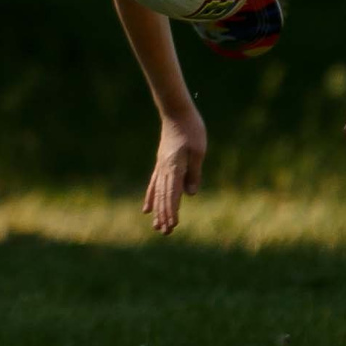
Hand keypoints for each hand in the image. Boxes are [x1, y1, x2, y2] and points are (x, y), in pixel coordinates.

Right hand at [145, 111, 206, 234]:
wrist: (177, 113)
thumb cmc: (191, 130)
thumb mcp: (198, 151)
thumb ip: (194, 173)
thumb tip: (190, 194)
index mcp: (175, 167)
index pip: (173, 193)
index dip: (172, 210)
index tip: (172, 225)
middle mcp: (164, 169)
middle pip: (164, 196)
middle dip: (164, 215)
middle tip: (165, 232)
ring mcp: (161, 167)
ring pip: (158, 193)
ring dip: (158, 210)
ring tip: (156, 226)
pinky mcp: (161, 164)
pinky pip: (154, 184)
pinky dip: (151, 197)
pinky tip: (147, 208)